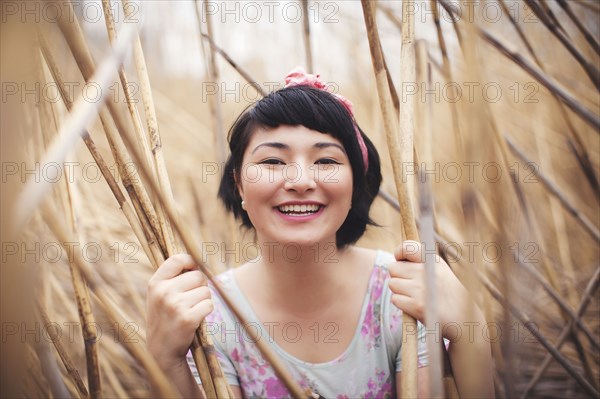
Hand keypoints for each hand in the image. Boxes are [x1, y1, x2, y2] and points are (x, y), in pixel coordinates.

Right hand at [146, 254, 212, 368]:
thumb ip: (173, 277)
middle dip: (200, 286)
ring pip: (206, 291)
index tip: (194, 269)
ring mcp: (175, 305)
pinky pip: (209, 305)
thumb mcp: (159, 295)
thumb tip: (197, 259)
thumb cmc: (164, 317)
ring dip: (204, 300)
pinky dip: (206, 311)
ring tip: (190, 311)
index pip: (177, 259)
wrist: (160, 350)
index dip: (191, 262)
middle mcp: (163, 292)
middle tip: (191, 300)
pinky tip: (195, 319)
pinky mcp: (187, 319)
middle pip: (198, 276)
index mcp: (155, 283)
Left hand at [388, 241, 480, 336]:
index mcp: (433, 261)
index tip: (400, 260)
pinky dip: (402, 304)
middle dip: (398, 276)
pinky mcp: (416, 305)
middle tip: (411, 285)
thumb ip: (420, 263)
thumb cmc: (447, 294)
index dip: (399, 252)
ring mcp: (421, 288)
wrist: (463, 319)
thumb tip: (396, 261)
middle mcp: (426, 271)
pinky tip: (415, 306)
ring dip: (399, 291)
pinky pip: (395, 299)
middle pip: (393, 268)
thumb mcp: (440, 271)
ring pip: (392, 284)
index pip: (408, 247)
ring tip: (415, 296)